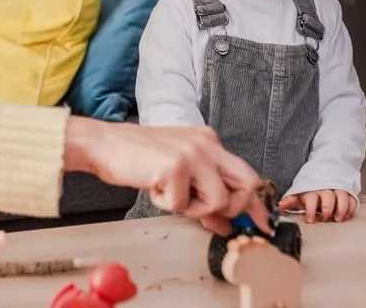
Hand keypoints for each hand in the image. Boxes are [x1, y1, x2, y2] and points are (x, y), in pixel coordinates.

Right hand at [63, 117, 270, 234]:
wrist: (103, 144)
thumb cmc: (136, 157)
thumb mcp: (178, 173)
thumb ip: (204, 192)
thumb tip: (224, 223)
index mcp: (209, 141)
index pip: (245, 174)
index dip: (255, 205)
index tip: (262, 225)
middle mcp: (206, 144)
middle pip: (246, 183)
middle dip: (232, 208)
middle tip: (207, 214)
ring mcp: (193, 154)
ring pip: (218, 201)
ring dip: (194, 209)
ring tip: (170, 194)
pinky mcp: (175, 167)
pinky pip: (182, 205)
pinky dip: (165, 204)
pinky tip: (153, 187)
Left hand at [279, 189, 356, 222]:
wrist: (324, 173)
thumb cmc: (310, 189)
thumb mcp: (299, 194)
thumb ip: (290, 200)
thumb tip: (280, 206)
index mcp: (312, 190)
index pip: (311, 199)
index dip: (311, 210)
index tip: (310, 220)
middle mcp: (325, 189)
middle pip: (328, 197)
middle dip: (327, 209)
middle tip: (325, 218)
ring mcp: (338, 190)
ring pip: (342, 197)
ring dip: (341, 209)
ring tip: (338, 218)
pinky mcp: (348, 193)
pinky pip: (352, 199)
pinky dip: (351, 208)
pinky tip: (346, 216)